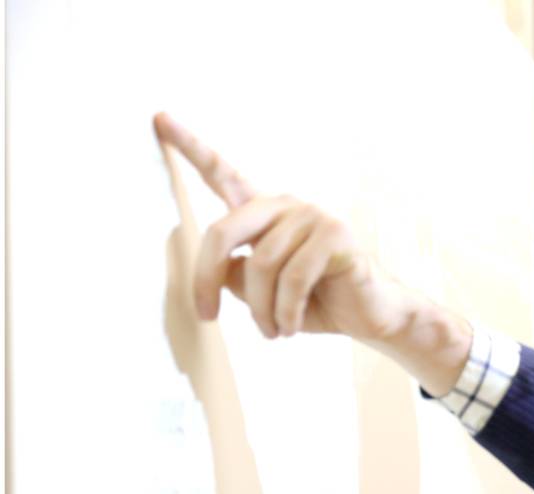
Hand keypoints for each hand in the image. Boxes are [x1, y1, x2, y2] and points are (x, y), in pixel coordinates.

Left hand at [152, 112, 472, 393]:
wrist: (372, 316)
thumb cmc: (317, 303)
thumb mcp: (264, 294)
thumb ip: (239, 276)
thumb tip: (222, 274)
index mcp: (266, 213)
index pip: (223, 175)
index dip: (191, 147)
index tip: (159, 119)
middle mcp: (286, 206)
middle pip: (224, 231)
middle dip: (207, 278)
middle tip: (206, 314)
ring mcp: (313, 217)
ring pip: (261, 265)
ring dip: (260, 309)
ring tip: (271, 332)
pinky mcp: (335, 236)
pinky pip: (292, 277)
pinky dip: (285, 311)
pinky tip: (289, 327)